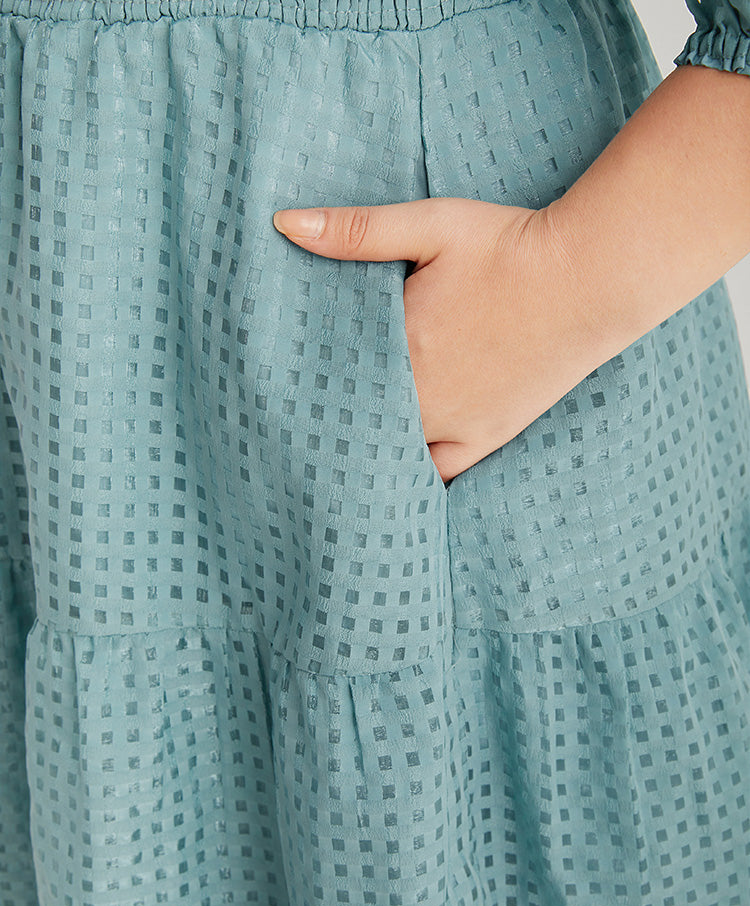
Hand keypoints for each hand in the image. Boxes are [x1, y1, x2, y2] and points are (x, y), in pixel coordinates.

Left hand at [273, 197, 602, 484]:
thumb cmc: (509, 245)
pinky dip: (416, 474)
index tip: (281, 387)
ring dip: (368, 448)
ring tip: (341, 448)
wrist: (591, 275)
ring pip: (393, 454)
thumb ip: (355, 230)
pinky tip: (395, 474)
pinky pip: (441, 473)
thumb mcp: (430, 224)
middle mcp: (424, 397)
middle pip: (356, 424)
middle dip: (330, 420)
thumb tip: (283, 223)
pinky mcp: (490, 435)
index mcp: (400, 348)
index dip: (303, 386)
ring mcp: (458, 423)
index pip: (330, 381)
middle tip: (297, 423)